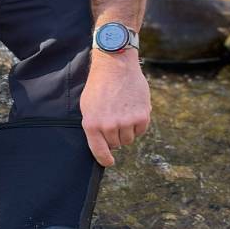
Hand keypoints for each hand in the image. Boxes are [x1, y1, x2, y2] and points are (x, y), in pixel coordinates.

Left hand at [80, 50, 150, 166]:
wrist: (116, 66)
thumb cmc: (99, 86)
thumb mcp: (88, 106)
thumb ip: (94, 126)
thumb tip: (103, 144)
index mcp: (92, 124)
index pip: (99, 151)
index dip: (105, 159)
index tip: (109, 162)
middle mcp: (109, 126)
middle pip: (116, 144)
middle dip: (116, 135)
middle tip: (115, 118)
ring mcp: (126, 122)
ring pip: (129, 139)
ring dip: (127, 130)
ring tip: (123, 111)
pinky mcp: (141, 116)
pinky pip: (141, 130)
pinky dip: (138, 123)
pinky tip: (133, 109)